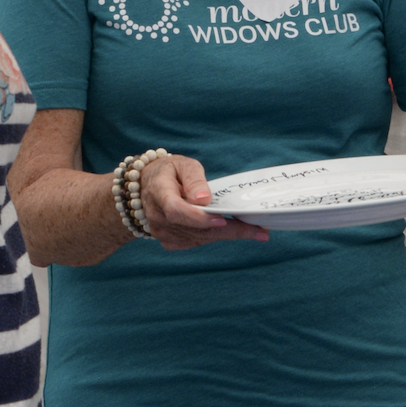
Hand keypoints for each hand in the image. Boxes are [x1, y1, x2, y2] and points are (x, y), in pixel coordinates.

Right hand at [137, 155, 269, 249]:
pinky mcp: (169, 242)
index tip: (223, 219)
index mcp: (159, 193)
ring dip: (227, 234)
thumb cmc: (169, 172)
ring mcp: (162, 233)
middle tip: (259, 231)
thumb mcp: (182, 164)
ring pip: (200, 238)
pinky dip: (215, 236)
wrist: (146, 187)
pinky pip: (197, 242)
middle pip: (196, 229)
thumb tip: (204, 198)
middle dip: (230, 230)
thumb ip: (193, 179)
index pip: (177, 211)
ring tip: (254, 229)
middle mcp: (158, 217)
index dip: (199, 218)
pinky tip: (231, 229)